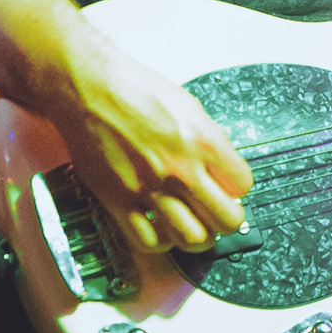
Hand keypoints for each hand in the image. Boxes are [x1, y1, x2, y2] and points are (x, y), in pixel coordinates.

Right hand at [46, 39, 253, 254]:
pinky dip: (161, 243)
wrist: (89, 89)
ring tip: (193, 227)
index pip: (243, 184)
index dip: (237, 188)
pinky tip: (161, 230)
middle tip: (218, 215)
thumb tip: (222, 166)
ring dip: (198, 237)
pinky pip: (149, 242)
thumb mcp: (189, 106)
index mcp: (204, 140)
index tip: (228, 188)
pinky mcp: (120, 202)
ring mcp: (151, 189)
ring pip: (193, 239)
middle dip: (227, 221)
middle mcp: (182, 169)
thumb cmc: (135, 90)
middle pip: (227, 220)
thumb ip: (209, 138)